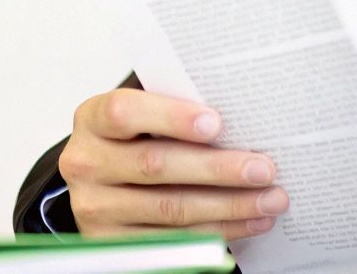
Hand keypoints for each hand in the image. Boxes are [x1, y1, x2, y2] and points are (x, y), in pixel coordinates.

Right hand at [58, 87, 287, 240]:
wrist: (105, 181)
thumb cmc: (137, 138)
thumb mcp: (143, 117)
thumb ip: (174, 112)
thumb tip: (242, 120)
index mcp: (92, 119)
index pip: (124, 112)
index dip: (171, 117)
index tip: (217, 122)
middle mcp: (85, 164)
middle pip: (155, 164)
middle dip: (217, 168)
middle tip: (263, 168)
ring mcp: (96, 209)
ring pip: (170, 208)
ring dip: (229, 205)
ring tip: (270, 198)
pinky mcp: (113, 245)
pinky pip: (174, 241)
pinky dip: (219, 230)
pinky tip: (250, 221)